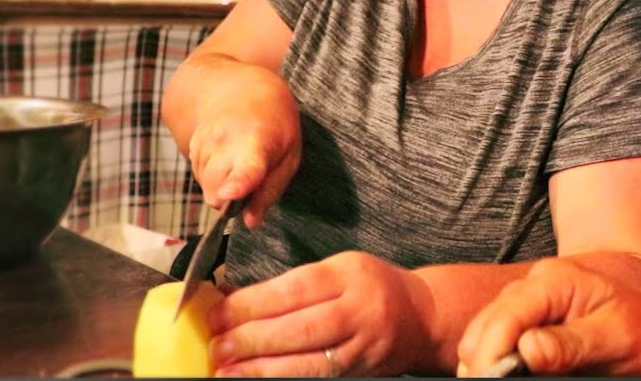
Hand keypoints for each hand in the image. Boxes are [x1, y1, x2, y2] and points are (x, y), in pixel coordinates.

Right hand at [187, 64, 300, 227]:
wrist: (237, 87)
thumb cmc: (274, 123)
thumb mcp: (289, 154)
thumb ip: (270, 190)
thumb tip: (251, 222)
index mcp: (254, 142)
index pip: (244, 169)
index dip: (237, 184)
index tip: (232, 193)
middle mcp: (222, 143)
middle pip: (217, 193)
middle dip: (234, 198)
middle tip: (256, 175)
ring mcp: (202, 146)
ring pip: (208, 190)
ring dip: (225, 186)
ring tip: (243, 158)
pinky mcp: (191, 150)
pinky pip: (202, 180)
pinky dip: (216, 177)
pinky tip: (229, 156)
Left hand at [207, 251, 433, 376]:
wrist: (422, 316)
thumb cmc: (371, 288)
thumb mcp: (338, 271)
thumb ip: (292, 285)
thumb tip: (232, 299)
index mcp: (349, 273)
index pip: (295, 288)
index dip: (253, 303)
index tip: (219, 313)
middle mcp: (360, 308)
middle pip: (300, 327)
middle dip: (252, 339)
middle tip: (218, 346)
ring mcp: (363, 344)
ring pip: (309, 360)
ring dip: (262, 368)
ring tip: (227, 370)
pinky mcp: (361, 370)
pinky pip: (318, 377)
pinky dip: (284, 380)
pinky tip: (258, 379)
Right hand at [456, 258, 640, 376]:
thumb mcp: (616, 336)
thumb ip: (571, 343)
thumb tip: (527, 350)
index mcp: (553, 282)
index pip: (504, 318)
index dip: (491, 356)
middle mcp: (531, 287)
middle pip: (483, 329)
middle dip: (483, 365)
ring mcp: (523, 302)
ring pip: (479, 337)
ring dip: (485, 365)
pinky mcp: (521, 320)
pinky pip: (491, 342)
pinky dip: (493, 363)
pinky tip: (510, 376)